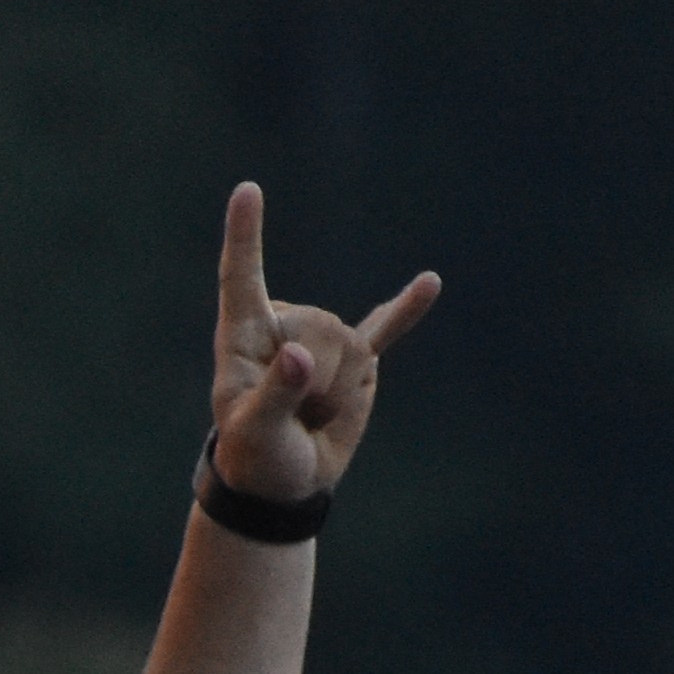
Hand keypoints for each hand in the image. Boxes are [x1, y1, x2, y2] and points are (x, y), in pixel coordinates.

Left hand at [205, 183, 439, 505]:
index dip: (246, 234)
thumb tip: (301, 358)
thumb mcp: (255, 433)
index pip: (243, 276)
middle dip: (318, 381)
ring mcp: (324, 339)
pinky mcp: (357, 360)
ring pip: (353, 347)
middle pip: (321, 329)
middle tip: (297, 417)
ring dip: (341, 393)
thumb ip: (275, 395)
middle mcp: (287, 324)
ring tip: (315, 415)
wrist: (286, 484)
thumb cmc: (256, 456)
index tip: (248, 190)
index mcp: (245, 334)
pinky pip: (385, 329)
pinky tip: (430, 284)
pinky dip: (407, 311)